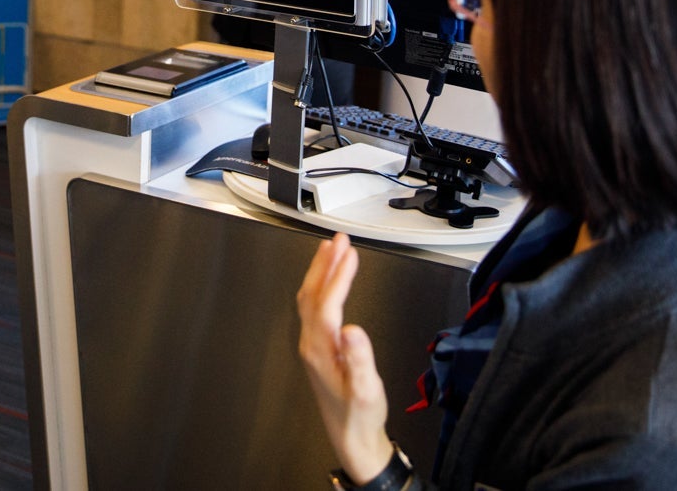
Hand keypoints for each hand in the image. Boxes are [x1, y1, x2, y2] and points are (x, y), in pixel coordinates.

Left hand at [297, 233, 394, 483]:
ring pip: (310, 299)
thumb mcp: (366, 391)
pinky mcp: (317, 347)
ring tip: (333, 250)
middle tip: (338, 239)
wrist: (351, 436)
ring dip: (321, 271)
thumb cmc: (359, 416)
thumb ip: (360, 360)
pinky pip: (314, 307)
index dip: (338, 277)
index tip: (349, 254)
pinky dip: (322, 286)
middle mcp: (312, 344)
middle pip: (313, 295)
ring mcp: (312, 344)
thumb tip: (353, 331)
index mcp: (321, 350)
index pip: (327, 304)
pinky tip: (330, 281)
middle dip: (324, 263)